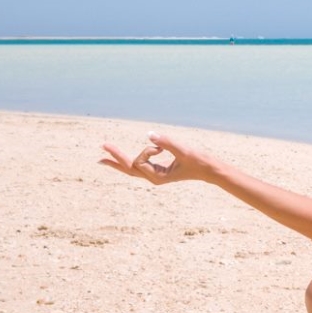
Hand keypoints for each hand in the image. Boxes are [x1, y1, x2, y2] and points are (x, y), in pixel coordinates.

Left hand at [99, 133, 221, 185]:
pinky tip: (121, 160)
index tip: (161, 147)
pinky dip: (129, 161)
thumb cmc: (198, 161)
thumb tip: (150, 134)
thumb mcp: (183, 150)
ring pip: (132, 169)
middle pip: (128, 168)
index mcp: (157, 177)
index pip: (140, 161)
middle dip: (115, 158)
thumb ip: (167, 142)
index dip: (147, 151)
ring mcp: (155, 175)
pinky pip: (139, 167)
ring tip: (103, 158)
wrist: (210, 169)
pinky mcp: (159, 171)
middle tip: (101, 148)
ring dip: (118, 161)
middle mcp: (154, 178)